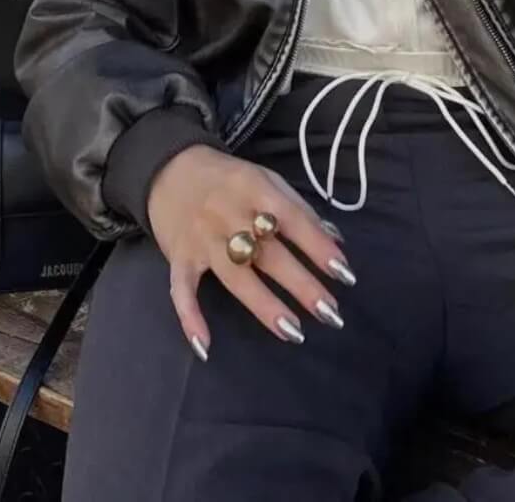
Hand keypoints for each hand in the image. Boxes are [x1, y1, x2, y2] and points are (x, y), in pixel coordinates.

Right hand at [147, 143, 352, 357]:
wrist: (169, 168)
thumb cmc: (229, 179)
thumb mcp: (266, 179)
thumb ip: (298, 208)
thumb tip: (335, 240)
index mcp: (256, 189)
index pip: (294, 219)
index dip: (319, 246)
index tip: (345, 274)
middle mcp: (230, 214)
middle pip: (270, 254)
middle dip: (302, 285)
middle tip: (331, 313)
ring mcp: (203, 238)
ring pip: (236, 276)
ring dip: (265, 305)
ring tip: (294, 332)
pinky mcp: (180, 257)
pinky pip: (182, 290)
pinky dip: (190, 318)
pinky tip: (205, 346)